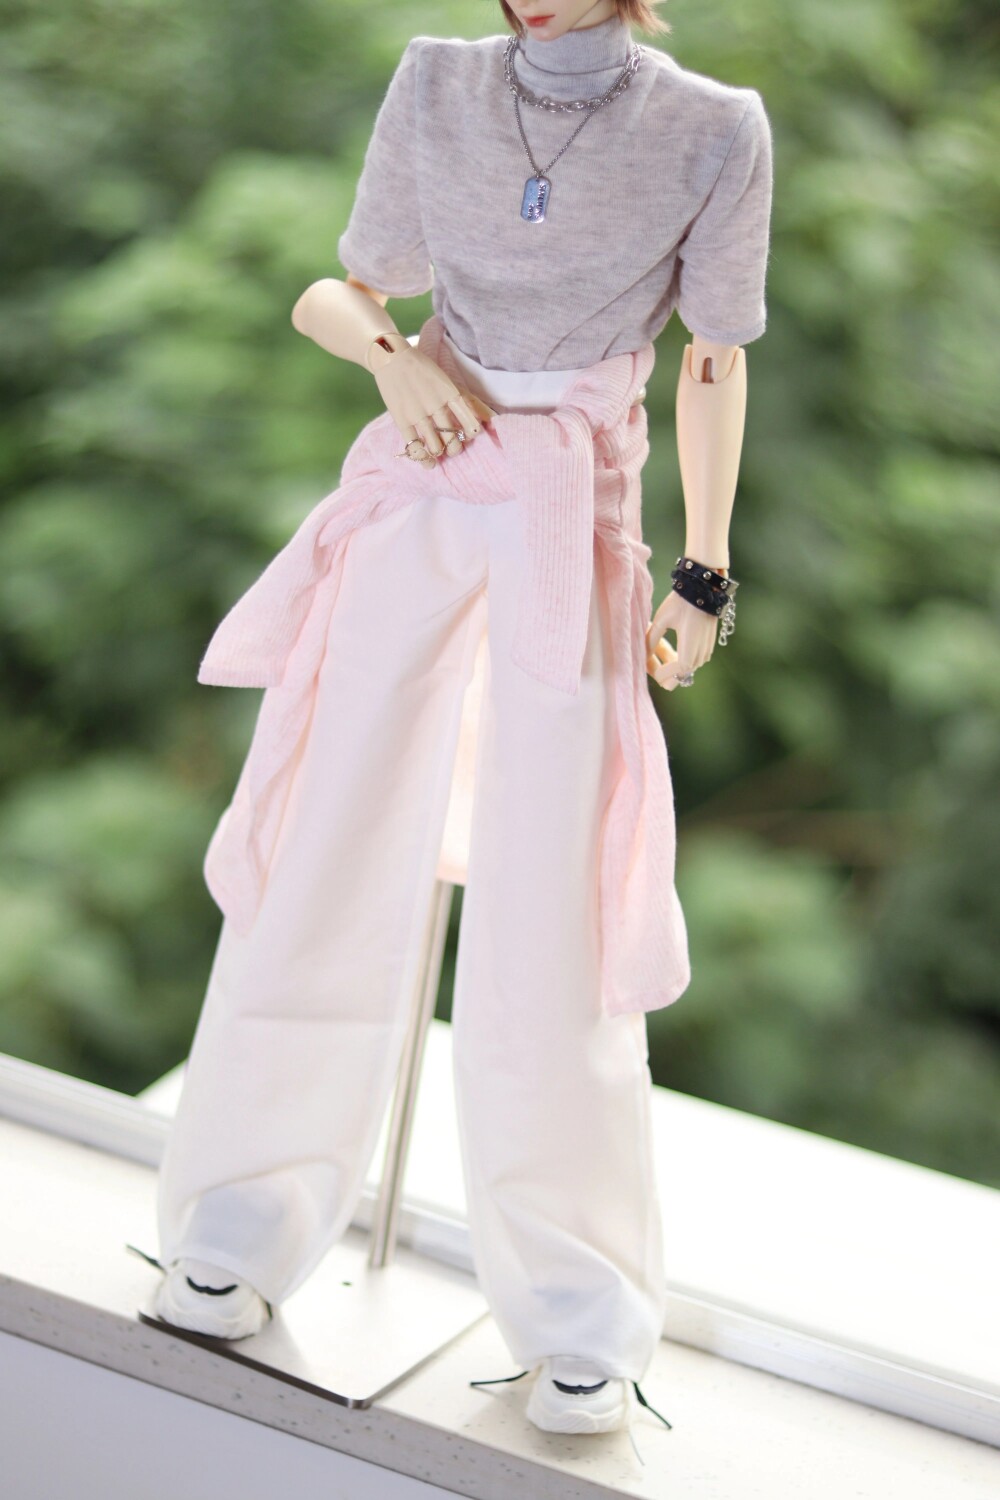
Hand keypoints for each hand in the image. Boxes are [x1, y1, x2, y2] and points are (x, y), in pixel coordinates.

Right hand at [369, 338, 495, 468]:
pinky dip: (423, 458)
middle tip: (453, 448)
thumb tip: (488, 416)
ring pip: (435, 446)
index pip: (469, 420)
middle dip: (455, 448)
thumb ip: (463, 398)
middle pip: (452, 438)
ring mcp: (418, 414)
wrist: (392, 357)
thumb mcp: (445, 378)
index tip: (471, 435)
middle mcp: (436, 405)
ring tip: (439, 454)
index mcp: (450, 393)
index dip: (472, 432)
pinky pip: (414, 446)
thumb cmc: (422, 367)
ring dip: (440, 453)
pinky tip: (428, 462)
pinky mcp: (402, 420)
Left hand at [646, 589, 718, 690]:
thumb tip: (643, 657)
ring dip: (672, 664)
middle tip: (649, 660)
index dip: (661, 675)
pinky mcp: (708, 645)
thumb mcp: (661, 620)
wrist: (703, 589)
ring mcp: (706, 651)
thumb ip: (651, 641)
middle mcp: (700, 654)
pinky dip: (680, 658)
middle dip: (664, 670)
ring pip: (686, 668)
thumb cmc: (680, 603)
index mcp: (689, 650)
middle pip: (680, 675)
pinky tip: (668, 647)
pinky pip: (693, 659)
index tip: (648, 666)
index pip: (675, 674)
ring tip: (657, 648)